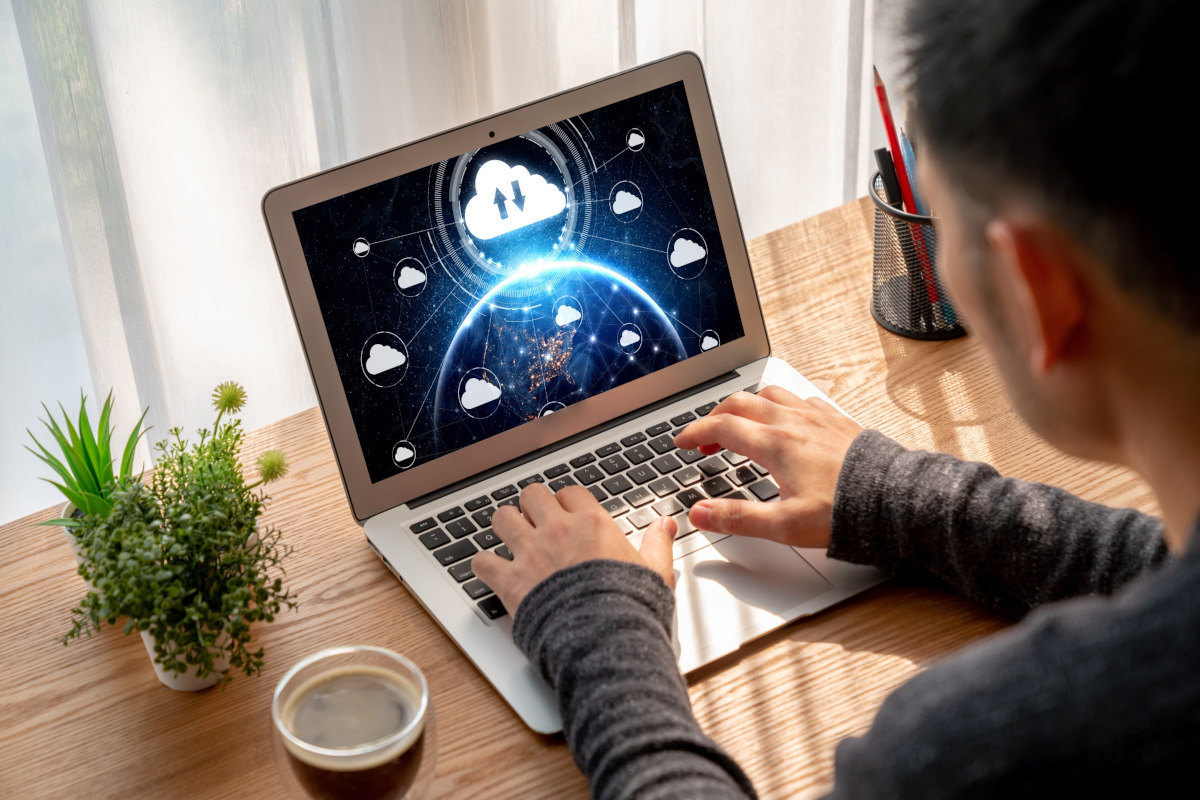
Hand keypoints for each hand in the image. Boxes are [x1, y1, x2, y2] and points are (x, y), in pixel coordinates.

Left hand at [472, 483, 678, 615]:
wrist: (604, 639)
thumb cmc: (631, 608)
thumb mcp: (656, 573)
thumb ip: (657, 545)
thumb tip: (664, 525)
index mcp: (592, 523)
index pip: (570, 492)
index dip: (566, 502)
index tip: (567, 514)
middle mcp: (558, 530)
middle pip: (532, 495)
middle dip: (531, 507)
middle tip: (536, 522)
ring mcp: (530, 552)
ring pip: (502, 518)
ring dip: (505, 527)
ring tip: (511, 538)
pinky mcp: (510, 580)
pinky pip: (481, 561)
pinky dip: (484, 565)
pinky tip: (492, 570)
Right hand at [673, 386, 862, 547]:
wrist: (895, 500)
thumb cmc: (845, 512)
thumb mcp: (784, 525)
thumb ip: (738, 518)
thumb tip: (699, 514)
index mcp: (775, 444)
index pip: (722, 427)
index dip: (695, 431)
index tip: (681, 442)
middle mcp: (793, 422)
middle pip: (740, 403)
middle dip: (715, 416)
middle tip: (705, 437)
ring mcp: (816, 417)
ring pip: (770, 393)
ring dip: (747, 405)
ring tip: (741, 424)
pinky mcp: (836, 419)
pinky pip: (800, 399)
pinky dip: (780, 405)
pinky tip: (785, 421)